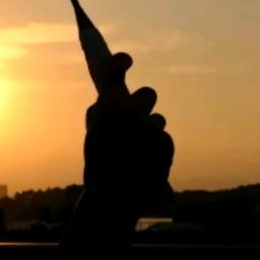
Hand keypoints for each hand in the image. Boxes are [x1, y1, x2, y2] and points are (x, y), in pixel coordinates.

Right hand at [83, 53, 173, 211]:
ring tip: (137, 153)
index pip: (114, 72)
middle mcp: (130, 112)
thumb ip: (103, 112)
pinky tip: (146, 164)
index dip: (121, 62)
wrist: (115, 198)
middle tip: (136, 116)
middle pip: (148, 94)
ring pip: (157, 120)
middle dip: (144, 104)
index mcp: (107, 108)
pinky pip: (163, 139)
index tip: (126, 61)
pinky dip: (157, 150)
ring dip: (149, 132)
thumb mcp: (93, 136)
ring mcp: (150, 127)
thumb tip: (113, 94)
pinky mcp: (166, 143)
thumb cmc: (100, 167)